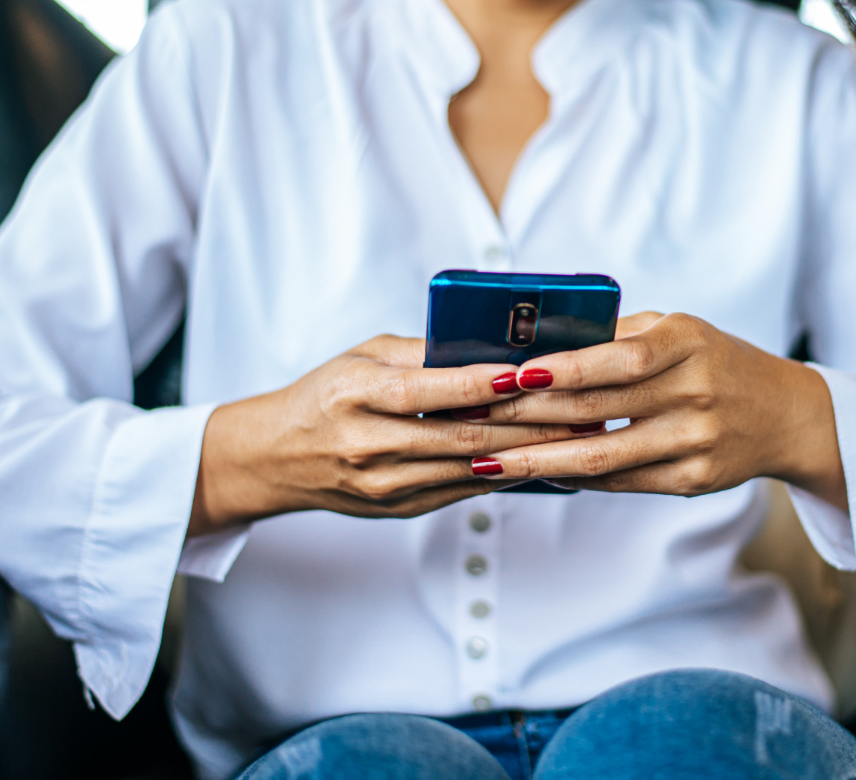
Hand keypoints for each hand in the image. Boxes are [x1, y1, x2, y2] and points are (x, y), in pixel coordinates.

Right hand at [189, 335, 580, 534]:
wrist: (275, 459)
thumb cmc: (325, 395)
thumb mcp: (361, 358)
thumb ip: (420, 353)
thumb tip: (490, 345)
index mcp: (358, 396)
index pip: (433, 389)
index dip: (486, 382)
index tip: (533, 370)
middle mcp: (371, 445)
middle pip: (464, 436)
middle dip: (529, 423)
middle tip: (580, 408)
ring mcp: (386, 485)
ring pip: (472, 469)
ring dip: (529, 453)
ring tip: (576, 434)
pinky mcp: (400, 509)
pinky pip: (464, 490)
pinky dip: (505, 474)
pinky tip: (542, 459)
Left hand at [464, 313, 847, 509]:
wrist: (786, 415)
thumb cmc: (714, 361)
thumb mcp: (678, 331)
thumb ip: (617, 334)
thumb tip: (537, 341)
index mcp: (688, 342)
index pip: (621, 358)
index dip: (566, 368)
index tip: (514, 374)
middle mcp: (696, 391)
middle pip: (599, 408)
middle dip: (529, 415)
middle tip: (472, 420)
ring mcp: (697, 440)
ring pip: (603, 456)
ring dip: (538, 460)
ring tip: (487, 462)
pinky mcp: (694, 480)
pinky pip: (621, 482)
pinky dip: (574, 478)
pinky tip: (535, 472)